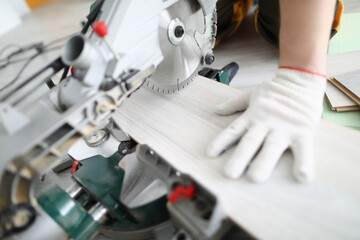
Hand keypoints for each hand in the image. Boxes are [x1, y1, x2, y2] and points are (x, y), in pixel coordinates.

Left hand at [207, 68, 326, 182]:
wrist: (301, 78)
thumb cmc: (275, 90)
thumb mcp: (252, 94)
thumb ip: (234, 104)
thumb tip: (216, 109)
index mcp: (253, 115)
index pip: (234, 130)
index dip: (221, 141)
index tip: (210, 154)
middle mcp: (265, 123)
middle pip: (250, 142)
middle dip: (239, 158)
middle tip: (229, 174)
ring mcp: (283, 128)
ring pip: (272, 147)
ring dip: (263, 162)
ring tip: (255, 177)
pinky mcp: (302, 131)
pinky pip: (303, 148)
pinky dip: (304, 161)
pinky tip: (302, 176)